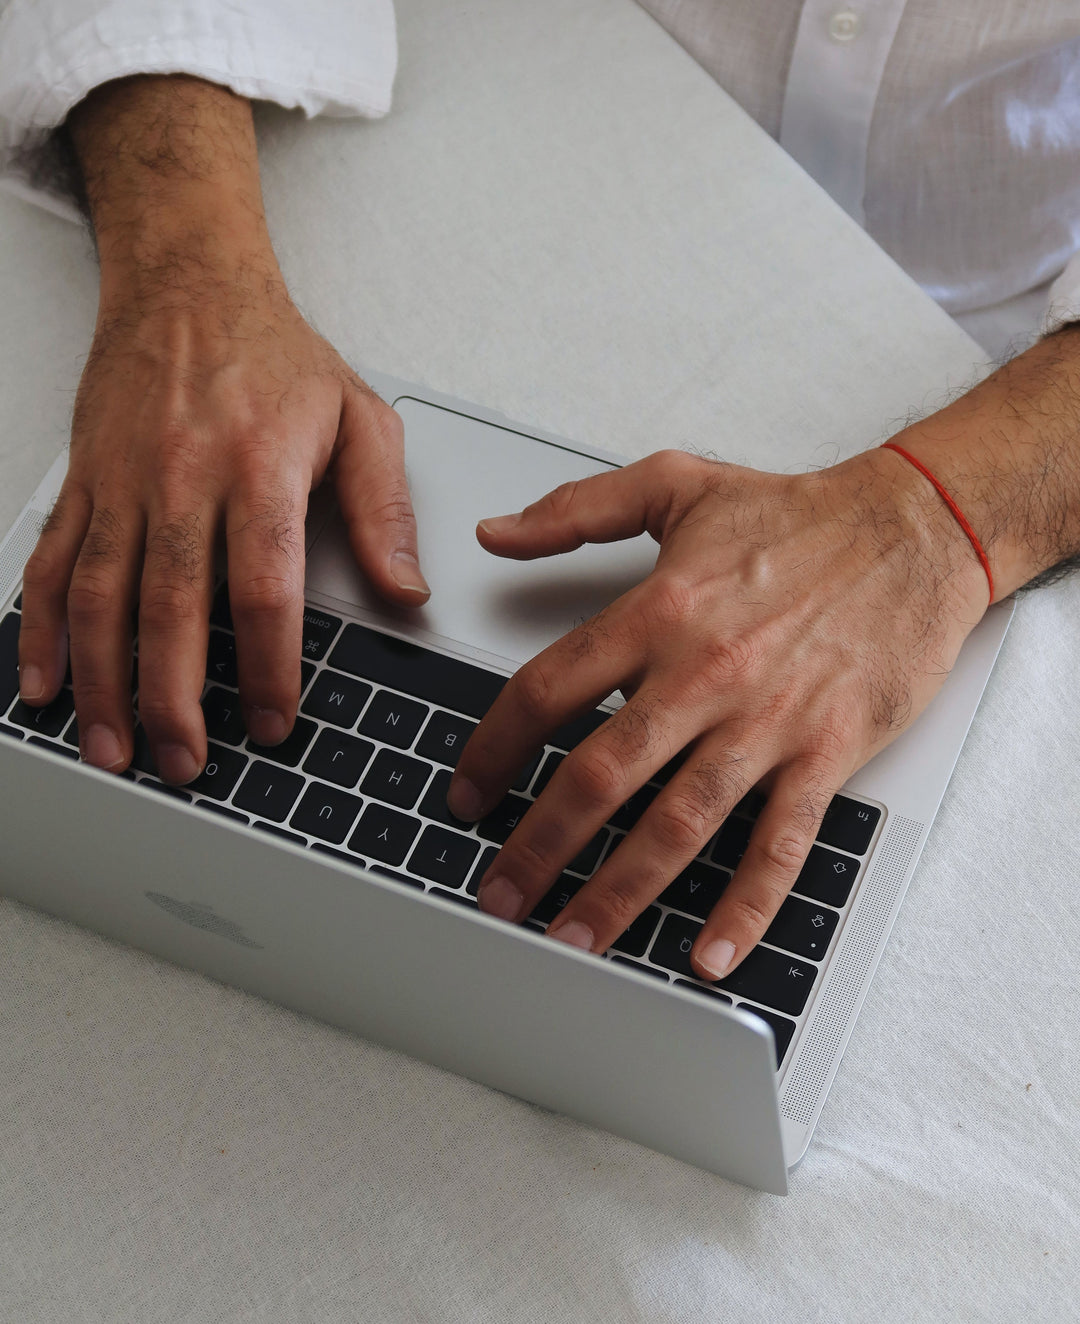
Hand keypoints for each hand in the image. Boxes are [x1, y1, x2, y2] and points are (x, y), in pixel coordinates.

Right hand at [17, 76, 427, 783]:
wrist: (187, 281)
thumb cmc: (275, 354)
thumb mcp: (360, 417)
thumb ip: (384, 509)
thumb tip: (407, 591)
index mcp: (259, 467)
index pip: (263, 590)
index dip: (266, 667)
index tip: (272, 721)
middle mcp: (183, 477)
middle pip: (170, 608)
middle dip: (172, 699)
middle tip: (186, 762)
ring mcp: (123, 481)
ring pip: (100, 597)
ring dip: (102, 683)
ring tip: (113, 747)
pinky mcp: (84, 481)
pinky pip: (53, 563)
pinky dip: (41, 629)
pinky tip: (44, 682)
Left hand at [448, 447, 987, 979]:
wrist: (915, 530)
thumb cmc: (798, 515)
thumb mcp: (674, 483)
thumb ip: (574, 510)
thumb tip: (497, 533)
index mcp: (659, 610)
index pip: (548, 691)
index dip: (494, 748)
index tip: (468, 791)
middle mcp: (704, 673)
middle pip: (599, 774)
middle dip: (539, 846)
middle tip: (499, 894)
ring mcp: (767, 720)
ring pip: (677, 823)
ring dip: (619, 892)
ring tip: (573, 941)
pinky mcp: (827, 753)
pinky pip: (779, 843)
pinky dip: (745, 906)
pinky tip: (708, 954)